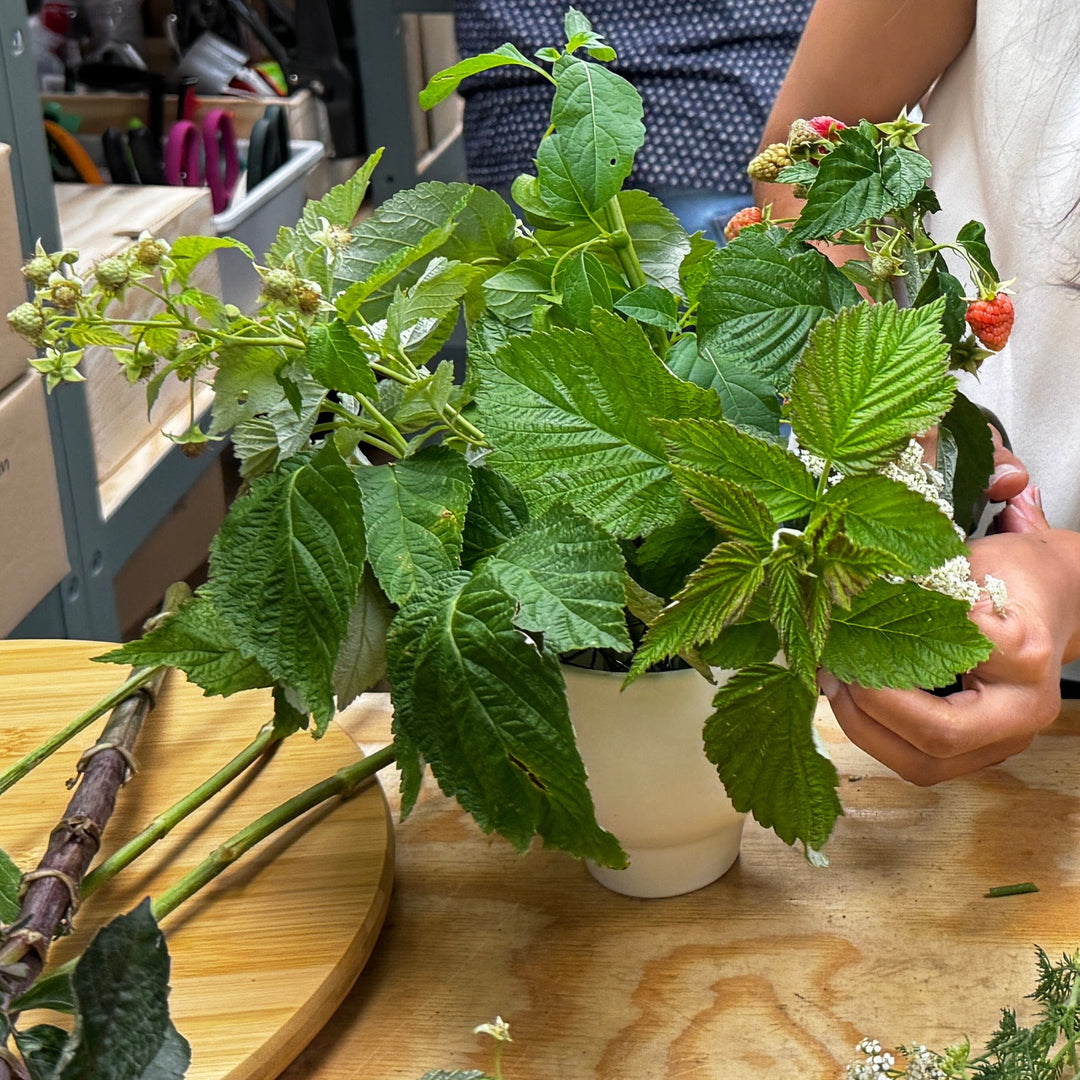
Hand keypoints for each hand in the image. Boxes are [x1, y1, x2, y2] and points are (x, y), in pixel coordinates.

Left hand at [820, 486, 1079, 783]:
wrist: (1052, 600)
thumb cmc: (1010, 576)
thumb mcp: (973, 561)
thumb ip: (925, 581)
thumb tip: (852, 590)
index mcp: (1025, 654)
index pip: (954, 661)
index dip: (900, 646)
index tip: (859, 619)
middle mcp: (1023, 710)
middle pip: (939, 735)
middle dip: (872, 705)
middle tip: (833, 668)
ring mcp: (1003, 741)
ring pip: (924, 764)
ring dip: (863, 727)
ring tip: (832, 683)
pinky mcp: (979, 751)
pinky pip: (919, 760)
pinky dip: (875, 733)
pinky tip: (849, 698)